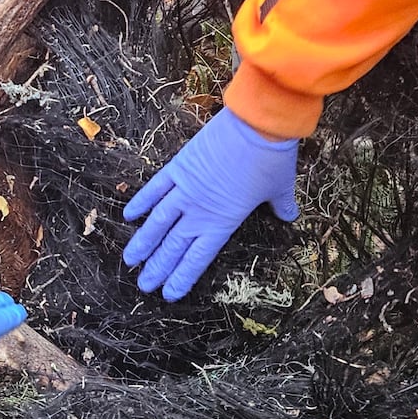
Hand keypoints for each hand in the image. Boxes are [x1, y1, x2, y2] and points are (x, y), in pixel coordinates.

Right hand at [123, 108, 298, 300]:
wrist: (257, 124)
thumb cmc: (272, 158)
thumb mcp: (280, 187)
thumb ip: (280, 205)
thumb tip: (289, 216)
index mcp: (224, 221)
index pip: (198, 257)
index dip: (181, 277)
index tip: (168, 294)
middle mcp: (200, 210)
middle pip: (173, 245)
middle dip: (157, 268)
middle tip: (143, 285)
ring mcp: (185, 189)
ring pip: (158, 222)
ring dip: (143, 242)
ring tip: (130, 260)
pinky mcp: (179, 167)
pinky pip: (155, 188)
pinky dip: (142, 202)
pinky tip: (128, 215)